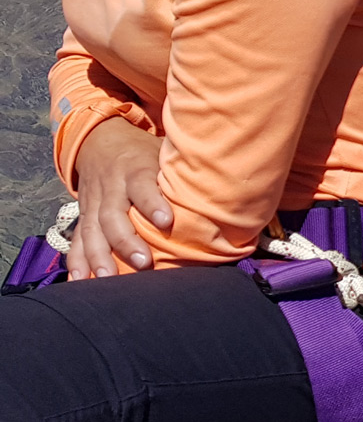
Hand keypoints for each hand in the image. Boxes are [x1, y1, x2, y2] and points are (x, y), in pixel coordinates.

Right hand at [70, 117, 172, 278]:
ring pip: (92, 230)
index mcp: (135, 170)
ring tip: (109, 278)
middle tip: (143, 262)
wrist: (102, 141)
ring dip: (99, 256)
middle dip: (125, 240)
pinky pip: (77, 239)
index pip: (142, 186)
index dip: (152, 203)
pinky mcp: (83, 215)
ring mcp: (93, 202)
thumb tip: (227, 191)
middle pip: (112, 215)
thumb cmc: (145, 153)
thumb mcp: (164, 153)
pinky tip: (81, 280)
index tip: (166, 221)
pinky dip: (77, 260)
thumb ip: (184, 173)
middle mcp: (111, 187)